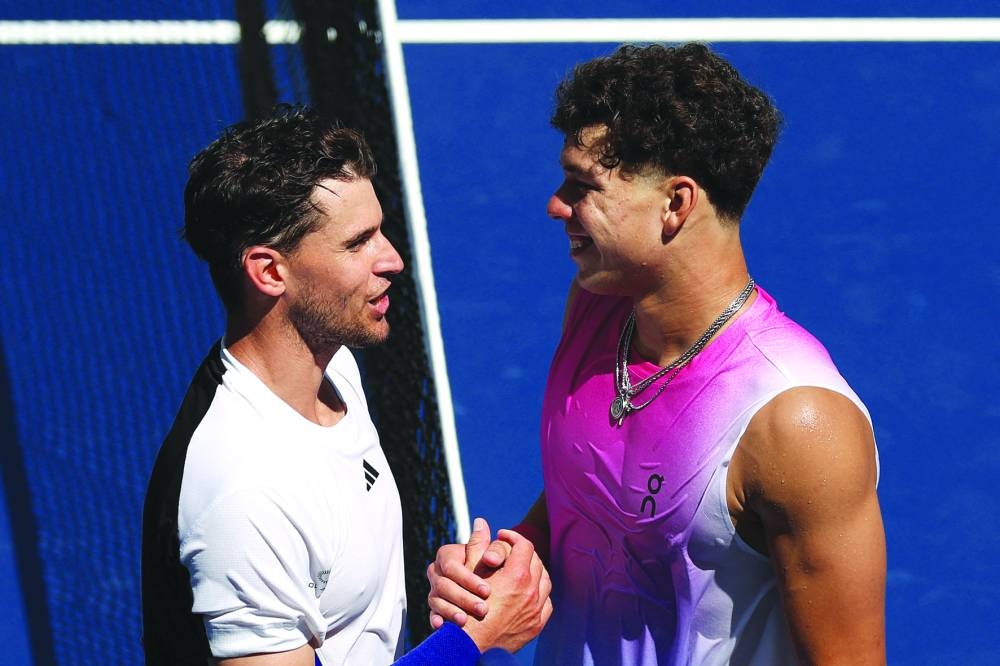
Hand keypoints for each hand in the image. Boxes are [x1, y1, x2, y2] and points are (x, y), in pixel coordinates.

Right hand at [427, 517, 509, 627]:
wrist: (482, 608)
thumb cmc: (488, 575)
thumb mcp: (487, 562)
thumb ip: (483, 545)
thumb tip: (481, 522)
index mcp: (447, 556)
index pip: (451, 566)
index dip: (468, 578)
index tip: (487, 590)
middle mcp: (437, 573)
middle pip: (444, 584)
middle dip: (464, 597)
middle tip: (482, 609)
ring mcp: (434, 592)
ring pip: (436, 600)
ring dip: (451, 610)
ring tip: (465, 620)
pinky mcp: (436, 612)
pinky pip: (432, 616)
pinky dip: (437, 621)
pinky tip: (442, 627)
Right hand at [460, 529, 552, 652]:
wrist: (468, 648)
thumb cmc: (464, 610)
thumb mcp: (470, 574)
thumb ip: (478, 545)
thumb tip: (481, 522)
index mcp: (517, 576)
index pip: (524, 545)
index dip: (513, 536)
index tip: (502, 536)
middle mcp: (531, 592)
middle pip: (537, 561)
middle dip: (523, 553)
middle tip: (510, 552)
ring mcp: (536, 610)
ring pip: (545, 581)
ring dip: (534, 571)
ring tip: (519, 569)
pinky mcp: (536, 625)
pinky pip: (546, 602)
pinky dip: (539, 593)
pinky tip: (527, 592)